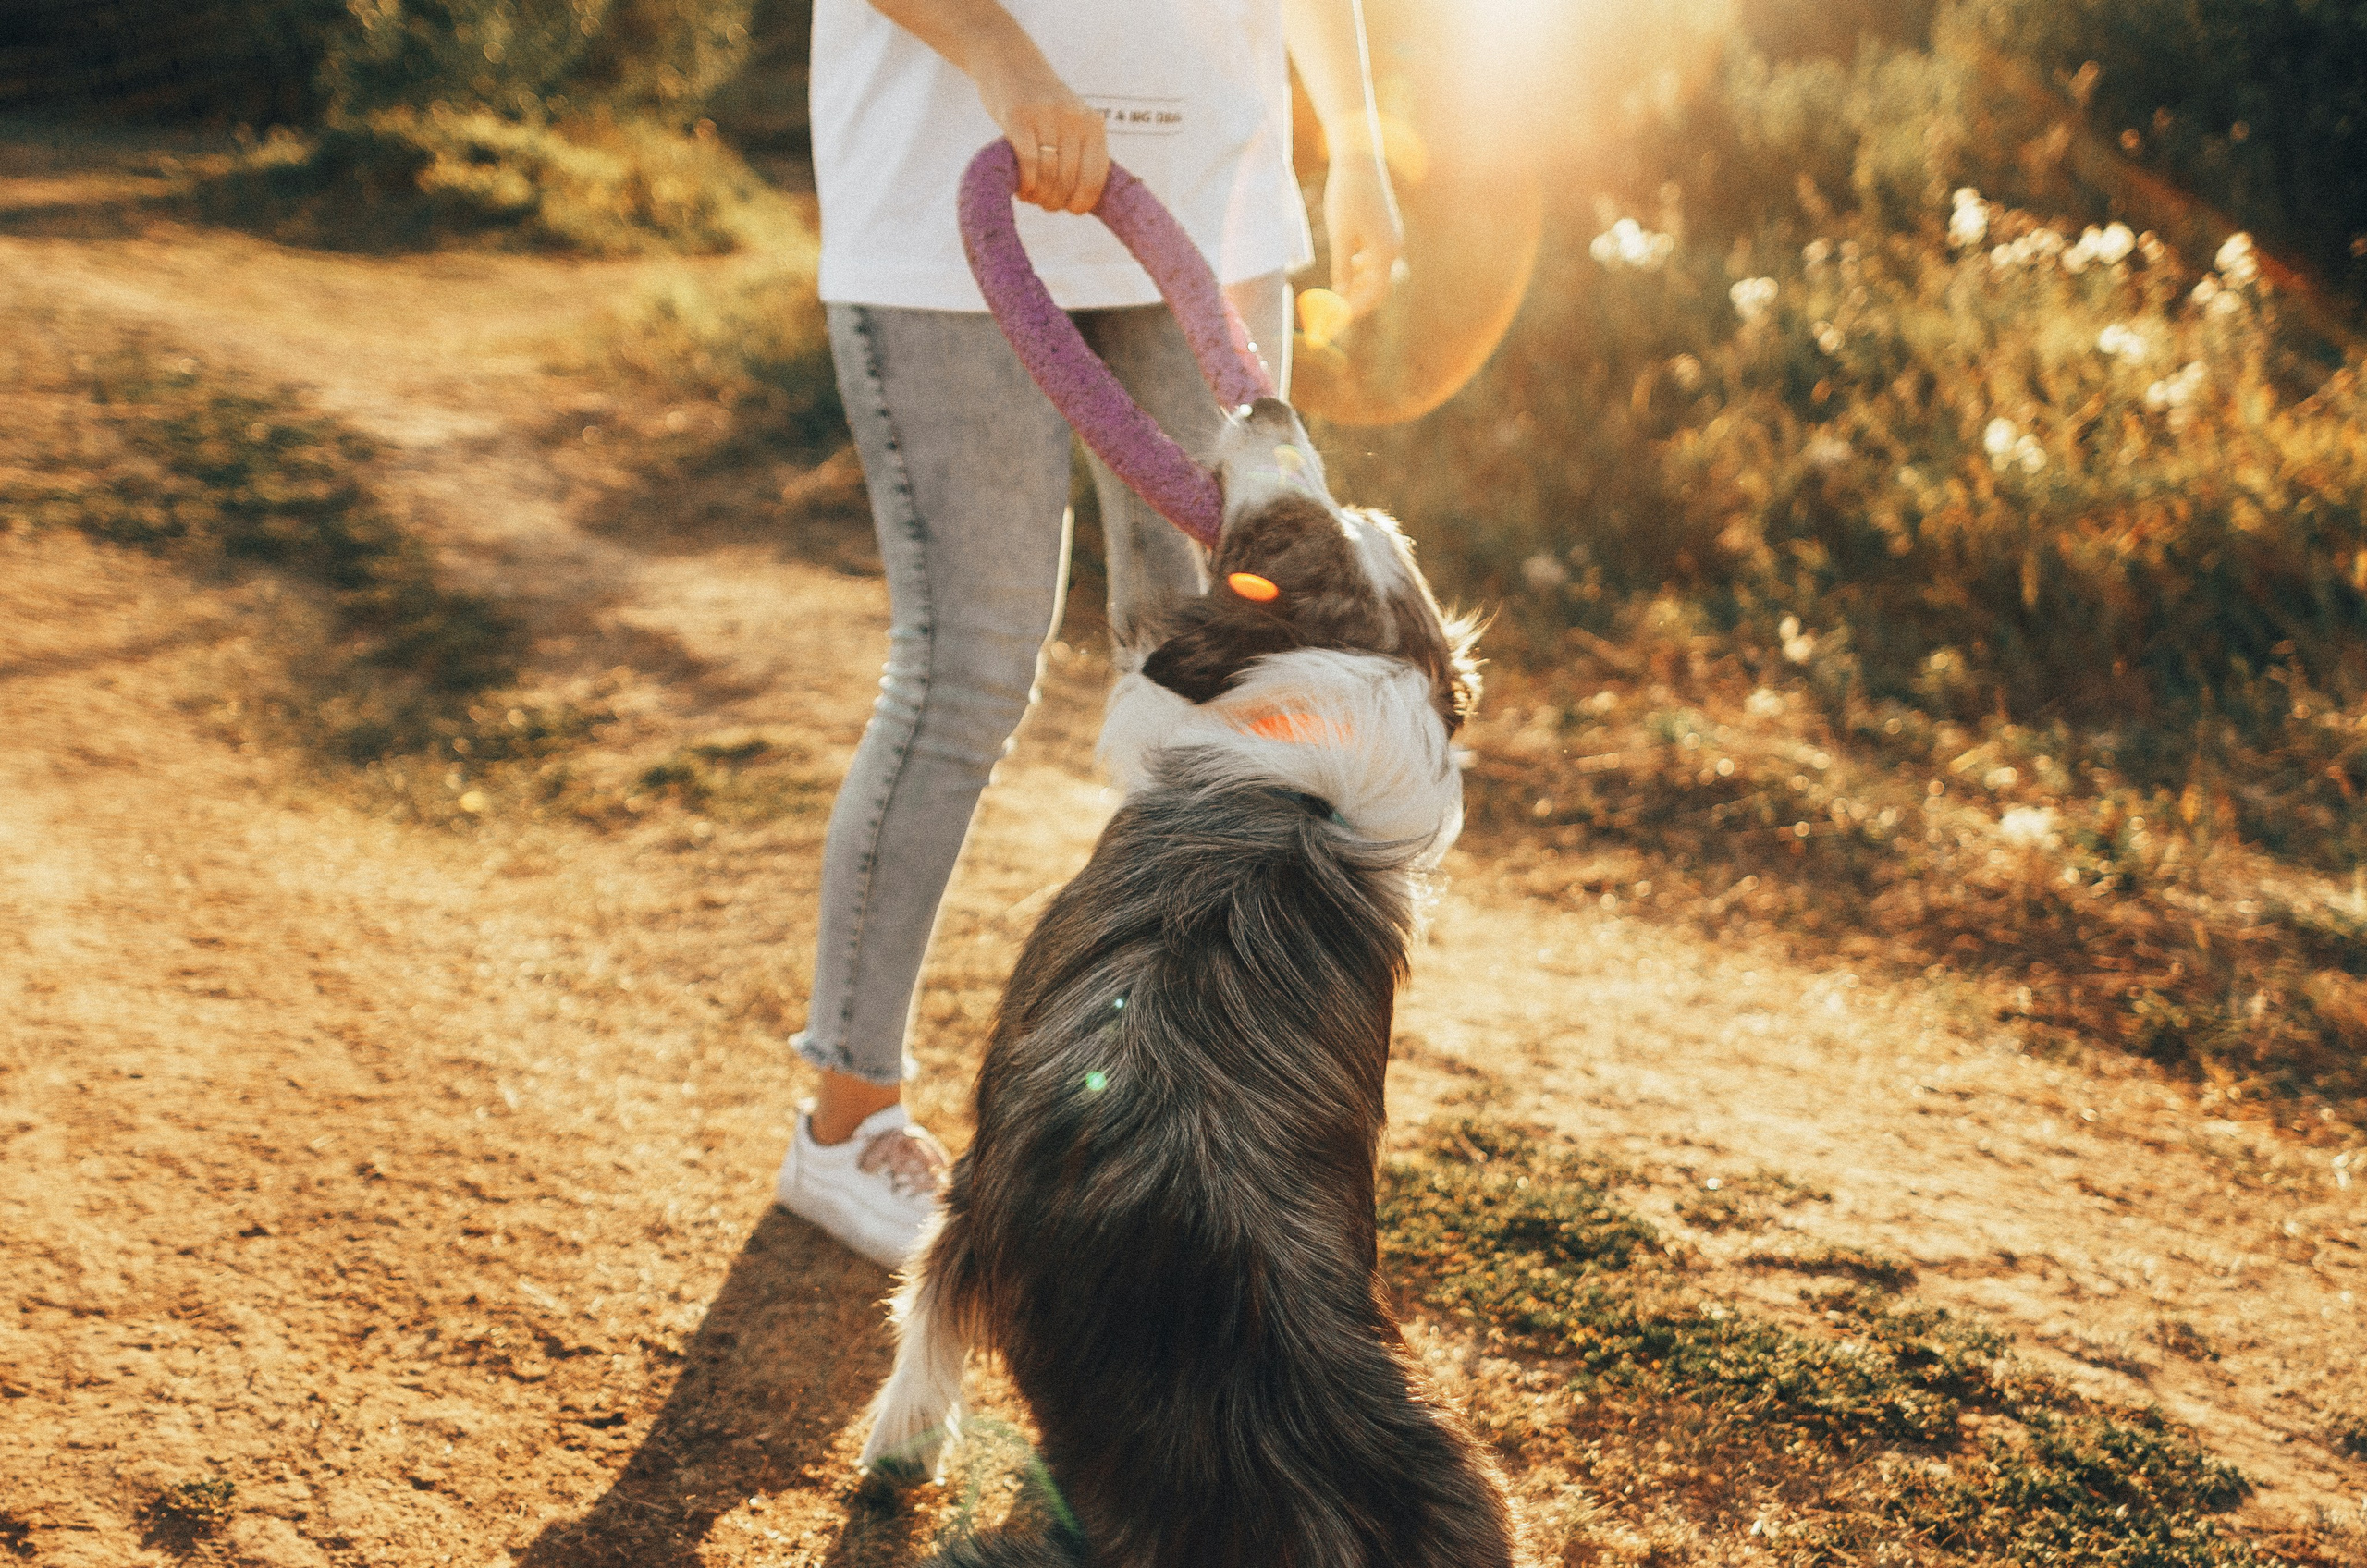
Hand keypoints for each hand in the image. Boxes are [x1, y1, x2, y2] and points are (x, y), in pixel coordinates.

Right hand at [973, 47, 1108, 213]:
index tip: (1071, 210)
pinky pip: (1029, 164)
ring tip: (1031, 196)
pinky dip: (1026, 184)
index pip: (1095, 177)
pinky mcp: (1019, 118)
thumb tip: (1085, 202)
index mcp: (1093, 124)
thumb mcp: (1071, 121)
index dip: (1083, 202)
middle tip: (1044, 203)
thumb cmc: (1041, 103)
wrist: (1009, 62)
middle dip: (1056, 201)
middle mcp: (1074, 120)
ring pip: (1049, 176)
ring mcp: (1047, 118)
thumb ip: (1081, 151)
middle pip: (1069, 181)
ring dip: (1039, 196)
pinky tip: (1022, 189)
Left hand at [1323, 153, 1403, 316]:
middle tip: (1337, 312)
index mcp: (1385, 251)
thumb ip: (1342, 266)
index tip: (1336, 318)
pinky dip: (1364, 268)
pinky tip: (1350, 267)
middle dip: (1358, 301)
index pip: (1375, 293)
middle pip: (1379, 287)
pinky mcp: (1387, 228)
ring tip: (1339, 293)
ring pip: (1379, 273)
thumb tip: (1341, 293)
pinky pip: (1378, 258)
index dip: (1356, 308)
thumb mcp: (1340, 234)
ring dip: (1360, 286)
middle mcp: (1394, 247)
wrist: (1359, 159)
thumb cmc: (1347, 195)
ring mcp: (1393, 237)